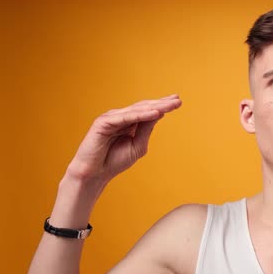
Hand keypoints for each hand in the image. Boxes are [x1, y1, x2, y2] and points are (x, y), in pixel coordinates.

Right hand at [66, 94, 180, 183]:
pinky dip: (140, 115)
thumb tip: (159, 114)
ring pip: (136, 110)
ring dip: (154, 106)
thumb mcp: (138, 145)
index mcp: (129, 122)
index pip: (147, 110)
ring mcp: (111, 118)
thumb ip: (146, 130)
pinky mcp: (103, 122)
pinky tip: (154, 113)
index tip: (177, 101)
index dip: (162, 105)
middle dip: (161, 103)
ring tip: (170, 104)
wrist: (95, 174)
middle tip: (177, 100)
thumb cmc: (114, 161)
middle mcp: (120, 117)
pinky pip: (125, 117)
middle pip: (144, 107)